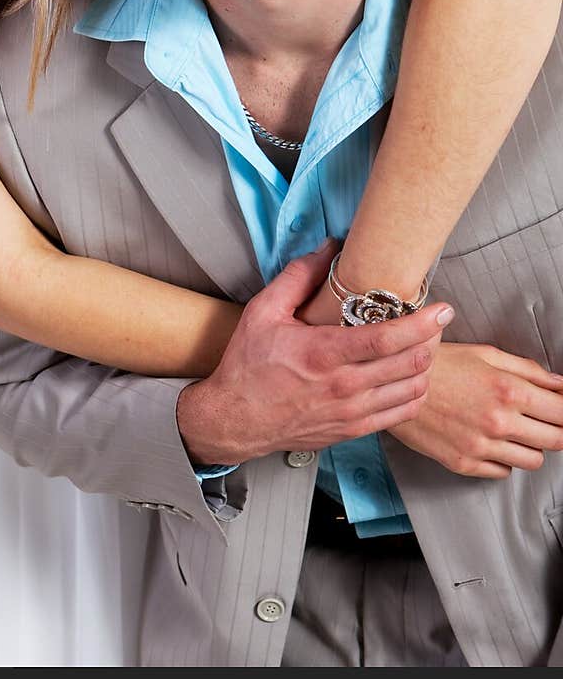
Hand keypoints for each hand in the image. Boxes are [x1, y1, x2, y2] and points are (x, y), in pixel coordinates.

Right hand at [176, 241, 453, 464]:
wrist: (235, 420)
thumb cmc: (247, 366)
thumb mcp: (263, 312)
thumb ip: (297, 277)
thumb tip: (328, 248)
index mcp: (323, 354)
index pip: (387, 340)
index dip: (422, 323)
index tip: (442, 308)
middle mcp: (343, 387)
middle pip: (411, 364)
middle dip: (432, 339)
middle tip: (435, 320)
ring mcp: (351, 412)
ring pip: (413, 390)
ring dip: (426, 365)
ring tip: (424, 345)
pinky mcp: (353, 430)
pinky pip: (402, 414)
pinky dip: (415, 392)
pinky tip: (411, 376)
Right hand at [389, 342, 562, 476]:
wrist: (393, 384)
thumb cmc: (437, 365)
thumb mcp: (484, 353)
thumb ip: (527, 369)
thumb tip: (558, 383)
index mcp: (507, 389)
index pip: (562, 412)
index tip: (562, 408)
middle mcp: (498, 421)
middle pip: (556, 440)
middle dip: (557, 430)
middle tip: (545, 419)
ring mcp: (482, 446)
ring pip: (533, 461)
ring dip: (532, 446)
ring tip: (516, 429)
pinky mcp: (465, 464)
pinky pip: (504, 472)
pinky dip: (504, 459)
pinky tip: (492, 440)